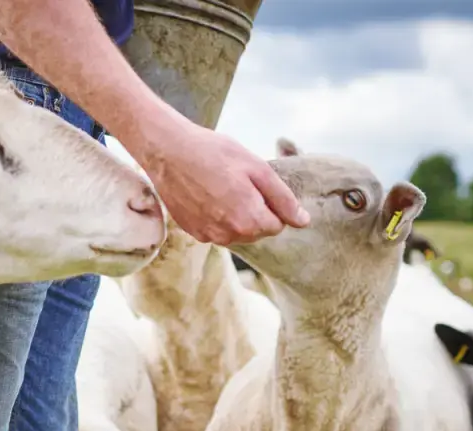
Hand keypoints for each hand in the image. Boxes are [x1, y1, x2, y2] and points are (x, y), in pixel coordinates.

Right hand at [139, 121, 309, 244]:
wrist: (169, 152)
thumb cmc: (214, 153)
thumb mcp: (258, 169)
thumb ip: (283, 199)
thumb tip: (303, 222)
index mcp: (250, 220)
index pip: (278, 225)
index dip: (271, 204)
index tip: (256, 185)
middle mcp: (229, 234)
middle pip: (257, 232)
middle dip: (254, 211)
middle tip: (237, 183)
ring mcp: (209, 236)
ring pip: (236, 233)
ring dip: (235, 216)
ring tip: (221, 188)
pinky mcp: (193, 232)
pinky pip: (216, 231)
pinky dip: (216, 217)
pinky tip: (206, 196)